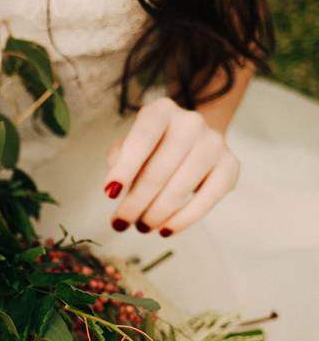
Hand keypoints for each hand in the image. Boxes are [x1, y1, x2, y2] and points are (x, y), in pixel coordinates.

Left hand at [103, 97, 239, 235]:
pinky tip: (166, 230)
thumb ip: (119, 159)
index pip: (143, 138)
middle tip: (120, 222)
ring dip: (157, 213)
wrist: (193, 139)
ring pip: (182, 186)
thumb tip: (117, 188)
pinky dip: (185, 218)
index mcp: (161, 111)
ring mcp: (214, 142)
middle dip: (136, 202)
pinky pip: (209, 197)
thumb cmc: (152, 146)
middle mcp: (191, 122)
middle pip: (160, 169)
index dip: (125, 167)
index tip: (109, 193)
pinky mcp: (231, 164)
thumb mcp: (129, 145)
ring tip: (141, 227)